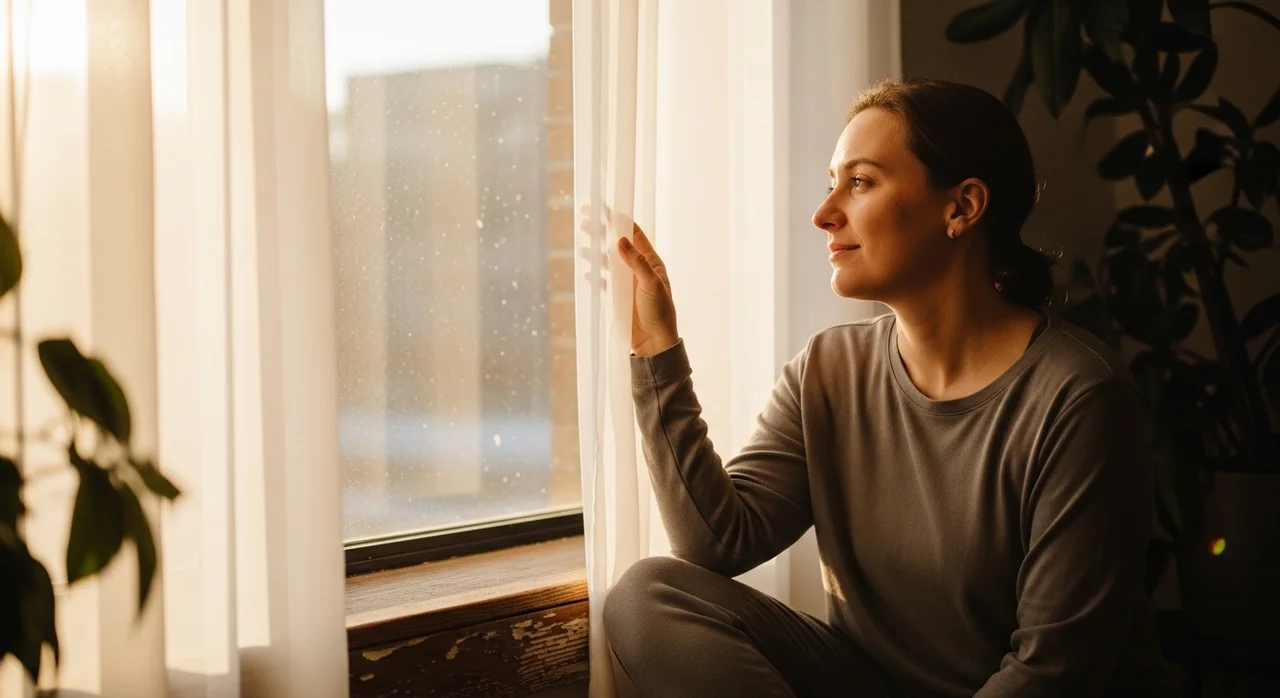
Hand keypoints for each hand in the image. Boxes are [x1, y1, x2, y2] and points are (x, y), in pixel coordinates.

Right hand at [579, 206, 678, 356]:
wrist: (654, 343)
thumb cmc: (659, 312)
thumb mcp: (650, 284)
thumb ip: (636, 262)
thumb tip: (619, 240)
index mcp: (651, 261)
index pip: (633, 234)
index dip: (618, 220)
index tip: (603, 209)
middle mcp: (639, 269)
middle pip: (618, 244)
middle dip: (602, 232)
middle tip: (585, 221)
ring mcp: (628, 282)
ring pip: (609, 261)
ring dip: (596, 252)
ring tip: (583, 244)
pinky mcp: (619, 297)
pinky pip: (605, 281)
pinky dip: (596, 275)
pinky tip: (588, 271)